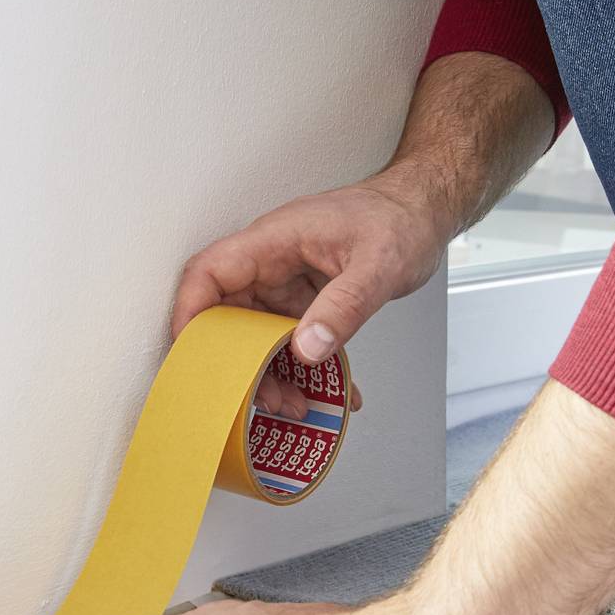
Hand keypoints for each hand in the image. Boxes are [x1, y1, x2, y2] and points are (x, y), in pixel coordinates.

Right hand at [174, 179, 449, 391]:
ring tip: (299, 404)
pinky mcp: (304, 301)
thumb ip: (344, 307)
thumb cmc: (400, 218)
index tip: (193, 356)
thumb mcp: (378, 264)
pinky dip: (304, 369)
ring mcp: (286, 283)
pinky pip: (289, 340)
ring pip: (257, 337)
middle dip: (240, 364)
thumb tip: (307, 349)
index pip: (209, 273)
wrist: (423, 210)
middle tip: (266, 397)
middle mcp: (271, 263)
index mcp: (274, 241)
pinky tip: (328, 391)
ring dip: (272, 374)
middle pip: (228, 317)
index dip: (190, 314)